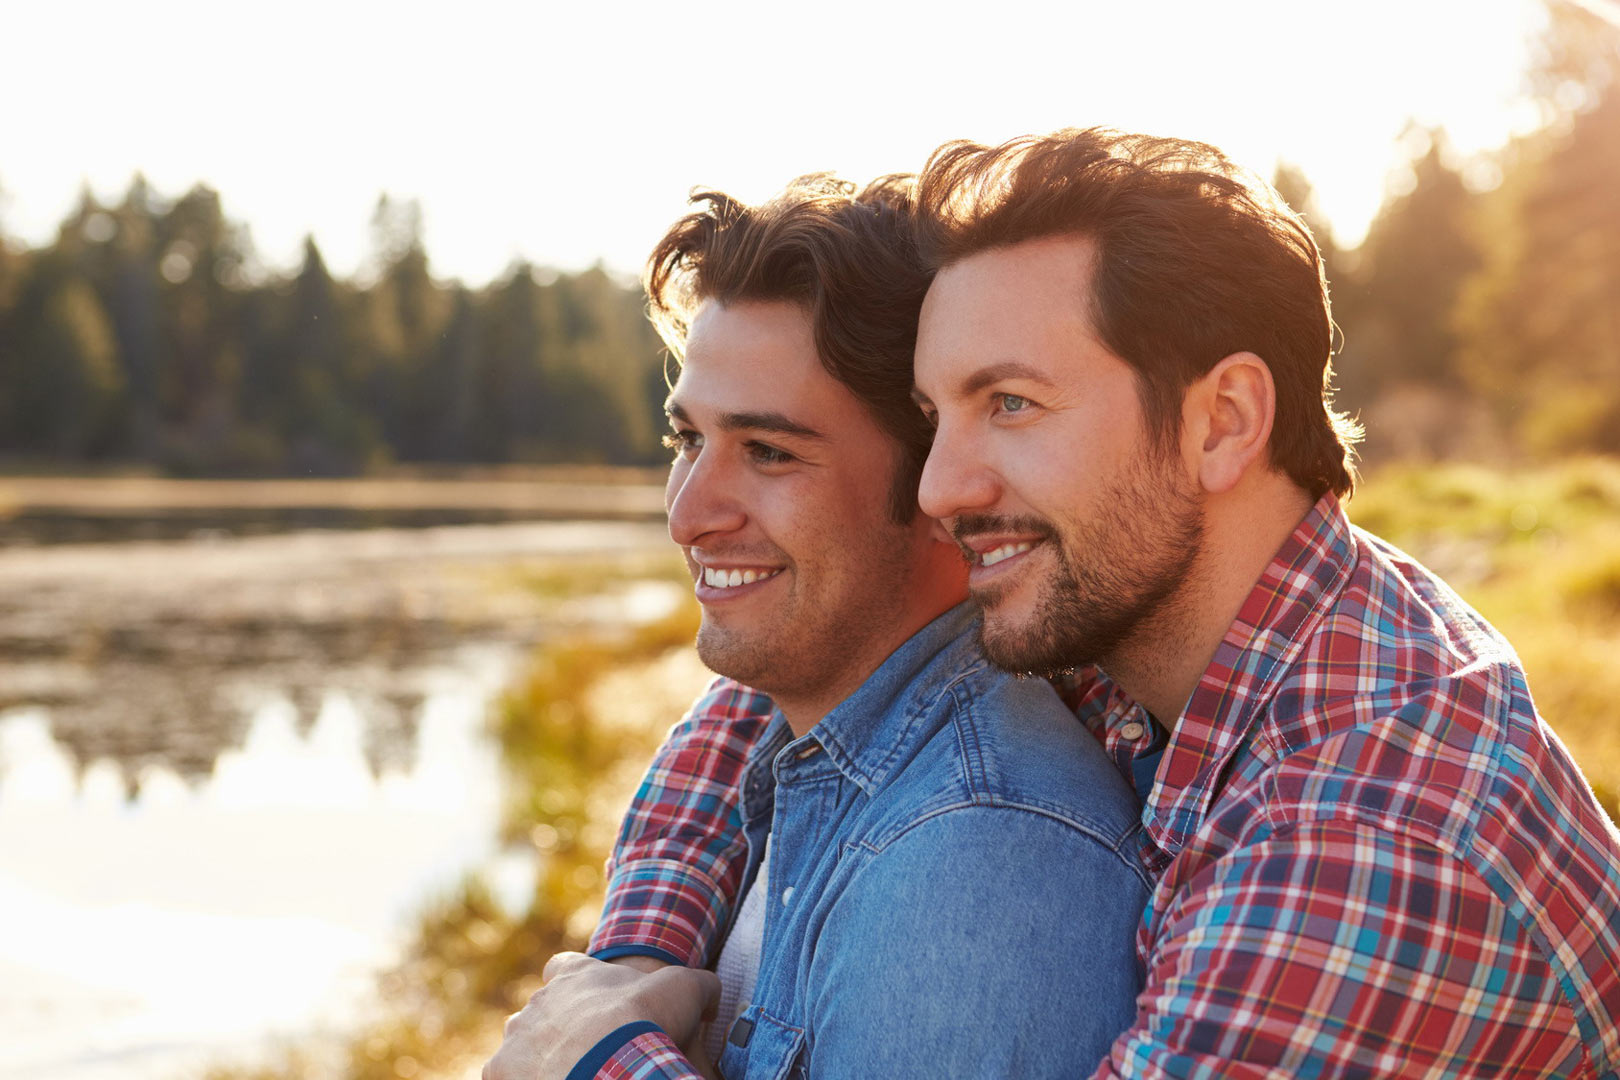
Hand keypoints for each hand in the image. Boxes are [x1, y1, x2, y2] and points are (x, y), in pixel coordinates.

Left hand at [483, 952, 720, 1079]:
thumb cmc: (646, 1021)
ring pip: (522, 1045)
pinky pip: (507, 1076)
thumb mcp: (685, 989)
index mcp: (574, 976)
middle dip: (562, 1031)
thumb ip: (699, 985)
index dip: (577, 983)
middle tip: (592, 1055)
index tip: (595, 1005)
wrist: (610, 1064)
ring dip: (541, 1058)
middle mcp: (538, 1002)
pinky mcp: (500, 1072)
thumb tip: (712, 997)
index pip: (564, 967)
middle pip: (543, 1012)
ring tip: (574, 1075)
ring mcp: (516, 1037)